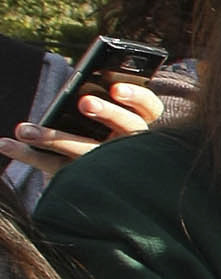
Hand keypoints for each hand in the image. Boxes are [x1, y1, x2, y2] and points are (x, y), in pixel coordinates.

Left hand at [7, 75, 164, 178]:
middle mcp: (133, 147)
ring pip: (86, 152)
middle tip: (85, 103)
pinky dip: (26, 154)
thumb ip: (102, 101)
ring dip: (52, 138)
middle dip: (107, 113)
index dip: (136, 97)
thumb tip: (79, 90)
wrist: (104, 191)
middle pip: (126, 128)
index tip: (116, 88)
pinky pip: (54, 166)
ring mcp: (109, 166)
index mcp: (142, 125)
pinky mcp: (83, 180)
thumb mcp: (108, 118)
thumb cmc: (104, 135)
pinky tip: (4, 143)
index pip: (149, 108)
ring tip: (23, 129)